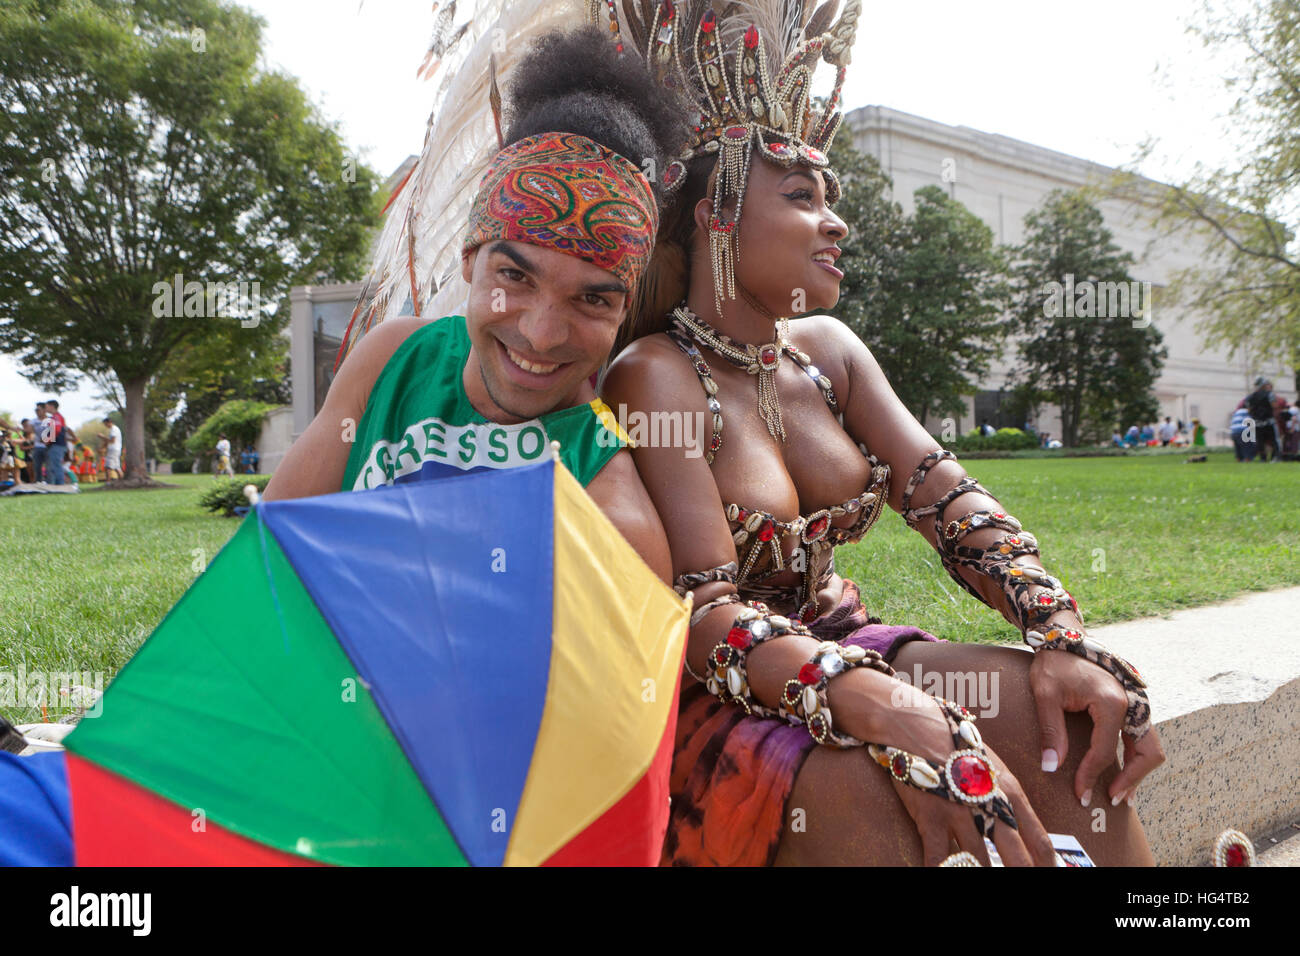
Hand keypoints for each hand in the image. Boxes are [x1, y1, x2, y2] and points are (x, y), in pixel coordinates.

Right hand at [882, 683, 1055, 866]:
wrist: (913, 723)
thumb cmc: (952, 742)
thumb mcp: (989, 764)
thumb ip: (1004, 796)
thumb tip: (1016, 827)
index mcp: (1009, 791)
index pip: (1040, 840)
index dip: (1049, 865)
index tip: (1053, 875)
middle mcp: (990, 804)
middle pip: (1018, 858)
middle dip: (1024, 873)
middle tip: (1030, 884)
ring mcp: (960, 812)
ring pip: (980, 862)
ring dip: (983, 873)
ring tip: (981, 876)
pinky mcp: (931, 816)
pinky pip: (939, 858)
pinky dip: (941, 871)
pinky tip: (943, 874)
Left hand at [1030, 648, 1165, 806]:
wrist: (1063, 638)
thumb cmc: (1053, 664)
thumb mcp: (1045, 695)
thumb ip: (1050, 731)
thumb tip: (1051, 768)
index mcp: (1112, 702)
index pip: (1105, 751)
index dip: (1092, 776)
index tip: (1080, 794)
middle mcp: (1133, 704)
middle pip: (1148, 753)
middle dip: (1132, 780)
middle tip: (1113, 801)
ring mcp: (1137, 704)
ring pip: (1151, 746)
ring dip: (1140, 772)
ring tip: (1123, 795)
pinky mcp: (1133, 705)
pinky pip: (1143, 736)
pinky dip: (1137, 756)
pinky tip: (1124, 773)